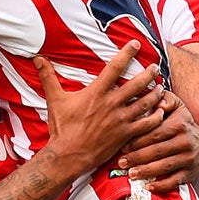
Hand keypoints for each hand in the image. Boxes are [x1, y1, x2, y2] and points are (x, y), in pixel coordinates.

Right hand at [34, 45, 166, 173]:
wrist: (68, 155)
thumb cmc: (61, 128)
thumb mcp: (54, 100)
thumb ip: (48, 77)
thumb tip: (36, 58)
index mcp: (96, 92)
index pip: (115, 67)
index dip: (127, 53)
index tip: (136, 44)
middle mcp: (111, 104)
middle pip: (137, 84)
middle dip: (148, 73)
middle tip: (155, 67)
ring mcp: (120, 120)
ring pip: (145, 103)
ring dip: (155, 94)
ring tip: (161, 87)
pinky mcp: (125, 135)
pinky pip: (146, 125)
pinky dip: (156, 117)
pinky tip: (161, 112)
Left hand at [112, 97, 198, 192]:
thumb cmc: (182, 124)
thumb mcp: (177, 107)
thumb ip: (166, 99)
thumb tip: (157, 101)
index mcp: (179, 124)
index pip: (154, 133)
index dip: (136, 140)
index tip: (122, 146)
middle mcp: (185, 141)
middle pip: (156, 150)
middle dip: (137, 157)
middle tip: (121, 162)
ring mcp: (189, 158)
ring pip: (164, 166)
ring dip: (145, 171)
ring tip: (130, 174)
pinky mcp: (190, 173)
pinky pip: (175, 181)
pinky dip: (161, 186)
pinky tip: (149, 187)